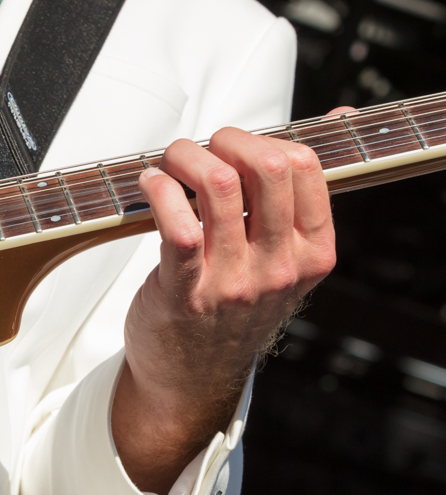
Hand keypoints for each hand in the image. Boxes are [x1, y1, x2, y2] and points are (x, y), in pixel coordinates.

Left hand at [111, 114, 340, 493]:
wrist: (191, 379)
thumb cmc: (231, 308)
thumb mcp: (283, 258)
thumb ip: (300, 194)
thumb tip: (344, 116)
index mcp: (312, 253)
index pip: (306, 167)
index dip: (263, 140)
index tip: (232, 147)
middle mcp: (280, 267)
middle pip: (267, 167)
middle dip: (225, 139)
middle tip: (198, 148)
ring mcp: (234, 282)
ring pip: (218, 185)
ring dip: (184, 156)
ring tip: (168, 163)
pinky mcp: (186, 293)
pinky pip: (178, 225)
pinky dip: (159, 190)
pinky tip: (149, 185)